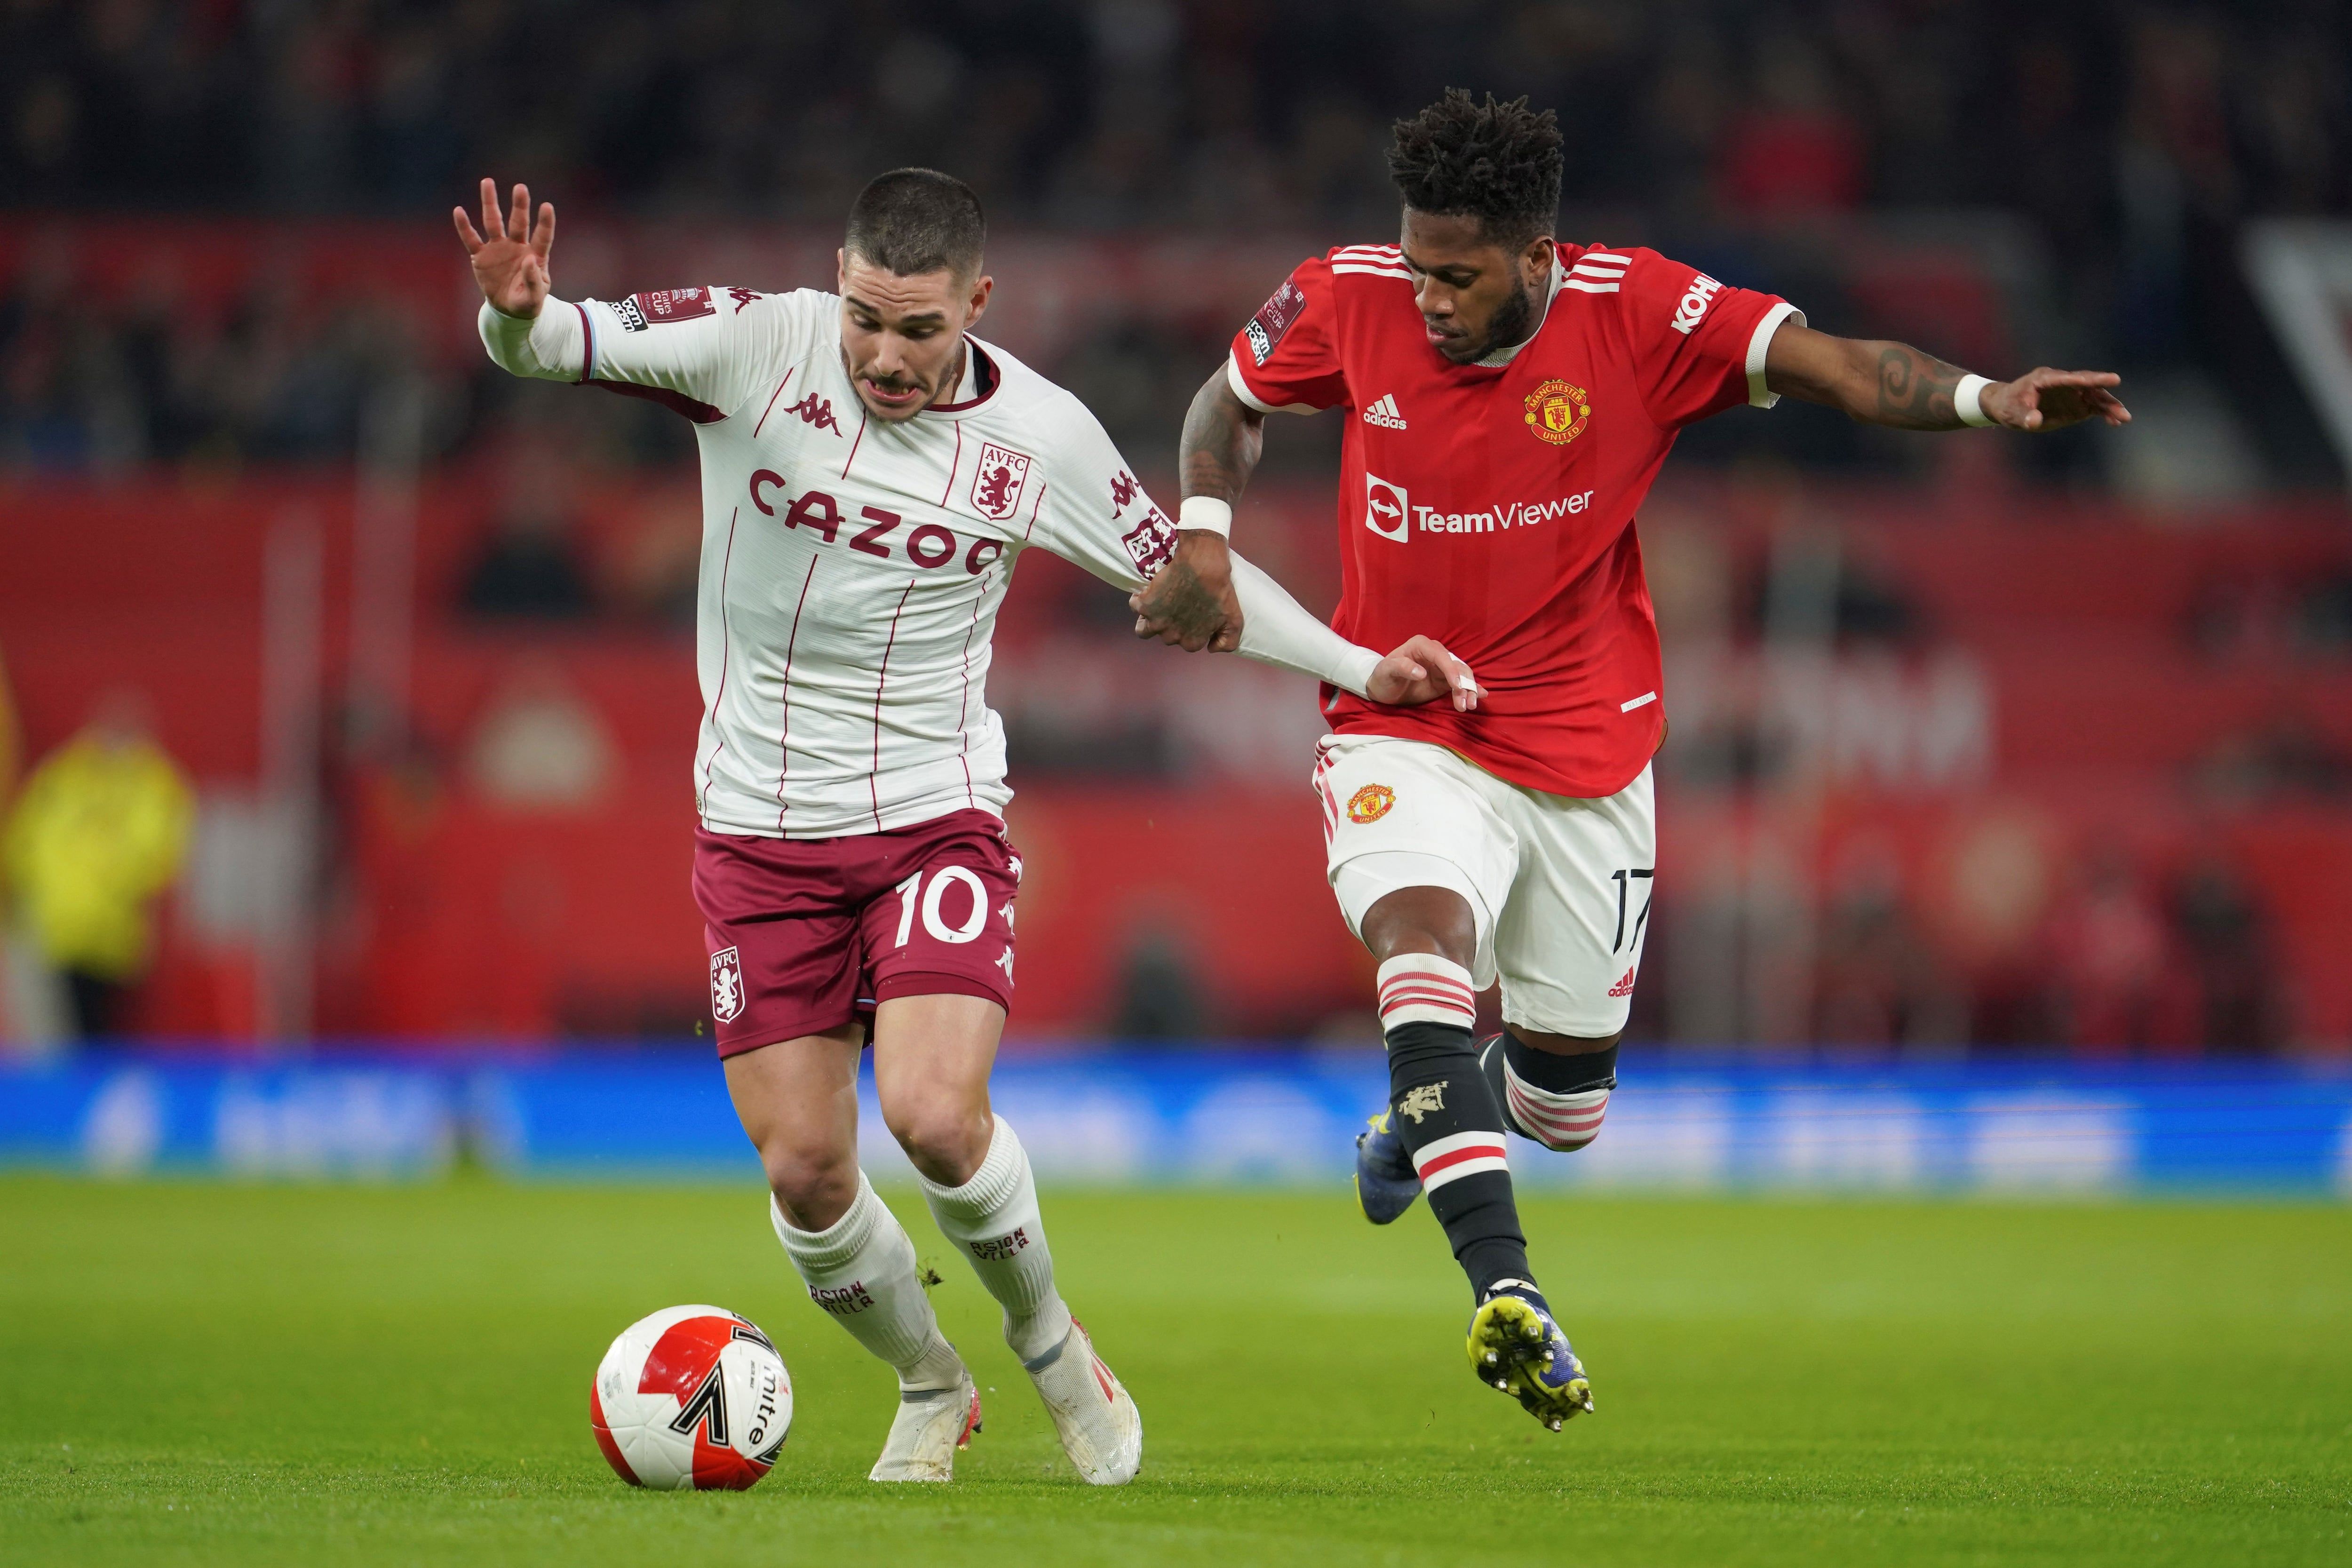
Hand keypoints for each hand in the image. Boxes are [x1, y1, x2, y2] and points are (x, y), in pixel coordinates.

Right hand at [453, 178, 555, 319]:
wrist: (509, 310)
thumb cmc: (527, 302)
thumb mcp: (535, 298)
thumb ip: (534, 280)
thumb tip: (529, 259)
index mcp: (535, 256)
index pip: (543, 237)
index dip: (545, 222)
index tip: (547, 206)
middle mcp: (517, 247)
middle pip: (518, 222)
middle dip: (519, 206)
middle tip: (520, 187)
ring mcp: (498, 249)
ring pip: (493, 222)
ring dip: (490, 203)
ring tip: (487, 182)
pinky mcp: (480, 256)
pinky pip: (471, 239)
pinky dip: (464, 226)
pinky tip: (459, 211)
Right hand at [1129, 530, 1242, 651]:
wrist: (1202, 565)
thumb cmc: (1220, 590)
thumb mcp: (1234, 620)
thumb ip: (1227, 642)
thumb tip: (1211, 649)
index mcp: (1192, 641)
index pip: (1188, 643)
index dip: (1190, 630)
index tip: (1192, 617)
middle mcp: (1171, 636)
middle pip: (1166, 636)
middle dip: (1171, 624)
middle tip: (1176, 607)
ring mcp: (1156, 622)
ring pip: (1143, 630)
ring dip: (1148, 621)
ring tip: (1157, 606)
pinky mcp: (1145, 605)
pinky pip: (1135, 606)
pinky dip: (1139, 600)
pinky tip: (1147, 592)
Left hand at [1365, 636, 1479, 711]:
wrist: (1383, 689)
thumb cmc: (1382, 676)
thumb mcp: (1386, 671)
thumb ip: (1401, 668)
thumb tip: (1421, 672)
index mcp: (1421, 645)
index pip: (1440, 655)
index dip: (1451, 669)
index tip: (1456, 685)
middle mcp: (1434, 653)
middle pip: (1456, 665)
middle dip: (1464, 683)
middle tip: (1465, 703)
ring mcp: (1441, 667)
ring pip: (1461, 675)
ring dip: (1468, 689)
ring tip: (1469, 706)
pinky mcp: (1444, 681)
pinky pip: (1460, 684)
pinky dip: (1471, 689)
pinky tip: (1481, 696)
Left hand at [1980, 368, 2130, 431]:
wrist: (2008, 407)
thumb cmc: (2008, 405)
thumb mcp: (2012, 412)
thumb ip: (2024, 416)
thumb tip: (2034, 421)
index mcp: (2046, 379)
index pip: (2067, 378)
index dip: (2084, 379)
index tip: (2102, 378)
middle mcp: (2063, 383)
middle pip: (2086, 384)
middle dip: (2101, 386)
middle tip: (2116, 382)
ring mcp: (2072, 393)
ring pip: (2095, 396)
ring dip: (2109, 405)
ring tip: (2124, 417)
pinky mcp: (2076, 404)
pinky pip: (2094, 407)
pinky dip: (2105, 413)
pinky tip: (2116, 422)